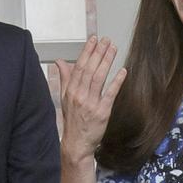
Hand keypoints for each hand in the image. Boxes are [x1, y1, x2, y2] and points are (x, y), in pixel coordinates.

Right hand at [55, 36, 126, 163]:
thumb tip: (59, 62)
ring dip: (106, 61)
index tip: (94, 39)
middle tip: (106, 40)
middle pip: (89, 69)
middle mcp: (79, 95)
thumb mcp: (65, 98)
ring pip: (99, 78)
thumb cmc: (72, 120)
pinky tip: (122, 71)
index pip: (79, 66)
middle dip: (98, 52)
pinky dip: (116, 81)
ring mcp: (90, 103)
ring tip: (113, 49)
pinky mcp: (102, 112)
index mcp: (70, 90)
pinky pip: (110, 94)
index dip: (87, 51)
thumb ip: (64, 78)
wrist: (76, 143)